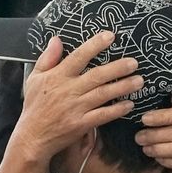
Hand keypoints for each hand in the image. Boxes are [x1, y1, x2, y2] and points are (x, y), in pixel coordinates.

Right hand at [10, 31, 141, 163]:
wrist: (32, 136)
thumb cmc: (34, 105)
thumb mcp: (34, 78)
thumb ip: (48, 58)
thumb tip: (57, 39)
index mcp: (58, 76)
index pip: (78, 57)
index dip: (94, 45)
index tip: (110, 36)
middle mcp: (69, 90)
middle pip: (97, 76)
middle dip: (117, 68)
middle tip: (134, 62)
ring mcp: (76, 108)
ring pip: (103, 94)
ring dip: (123, 87)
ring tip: (139, 81)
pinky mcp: (81, 124)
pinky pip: (102, 115)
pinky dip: (116, 110)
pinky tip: (129, 105)